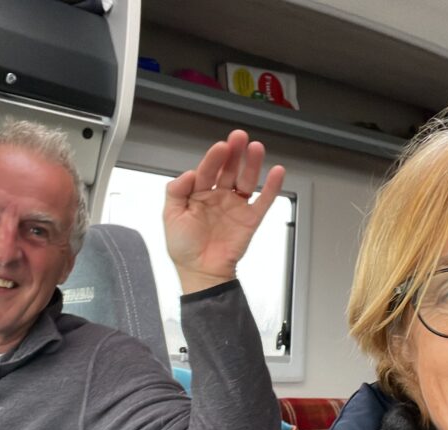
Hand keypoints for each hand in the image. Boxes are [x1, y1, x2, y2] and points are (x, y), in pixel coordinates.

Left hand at [164, 130, 285, 293]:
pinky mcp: (250, 219)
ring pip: (246, 180)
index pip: (207, 170)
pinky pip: (263, 200)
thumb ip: (176, 191)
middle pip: (229, 170)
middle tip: (239, 138)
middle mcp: (218, 197)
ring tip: (256, 148)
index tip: (221, 148)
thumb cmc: (184, 248)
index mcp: (198, 194)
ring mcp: (235, 207)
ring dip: (252, 164)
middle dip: (234, 153)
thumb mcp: (171, 216)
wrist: (200, 273)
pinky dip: (271, 187)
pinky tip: (276, 172)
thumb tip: (188, 173)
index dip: (214, 158)